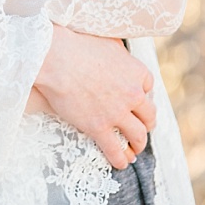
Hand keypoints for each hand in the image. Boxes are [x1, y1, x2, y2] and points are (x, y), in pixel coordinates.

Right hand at [34, 25, 154, 169]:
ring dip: (138, 143)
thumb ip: (120, 51)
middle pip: (149, 115)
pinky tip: (121, 163)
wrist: (54, 58)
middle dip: (146, 123)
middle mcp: (133, 95)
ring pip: (138, 135)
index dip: (141, 95)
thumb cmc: (76, 45)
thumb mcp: (109, 42)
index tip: (135, 101)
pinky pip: (114, 149)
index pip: (148, 88)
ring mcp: (117, 113)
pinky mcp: (98, 127)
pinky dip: (120, 158)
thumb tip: (120, 51)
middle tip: (141, 128)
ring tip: (135, 148)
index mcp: (138, 72)